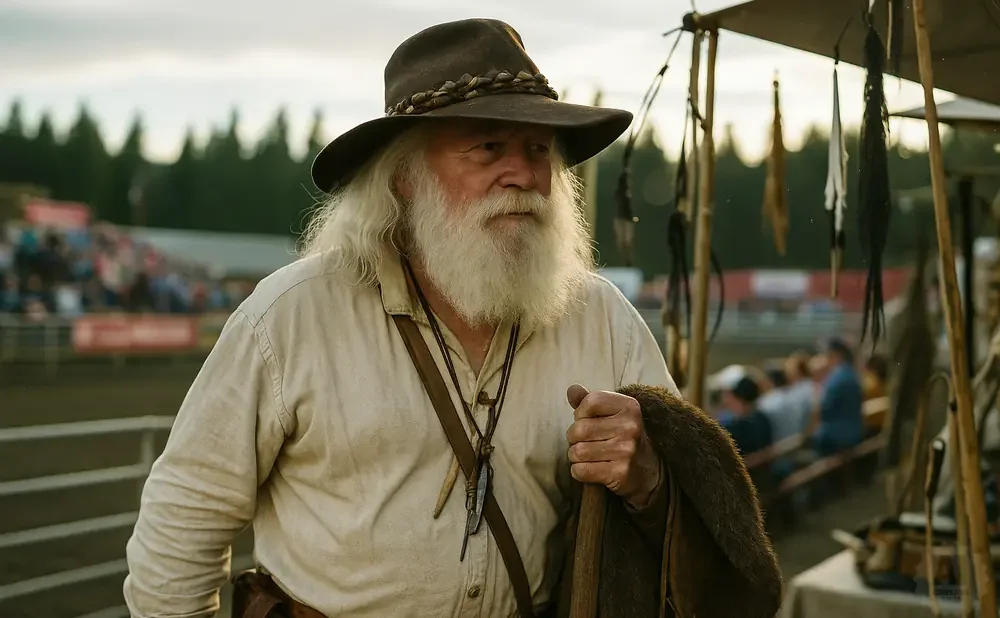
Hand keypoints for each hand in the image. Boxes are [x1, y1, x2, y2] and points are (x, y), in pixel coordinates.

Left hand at [565, 384, 661, 508]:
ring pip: (577, 452)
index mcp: (629, 407)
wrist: (646, 468)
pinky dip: (578, 471)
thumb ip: (588, 400)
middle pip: (579, 429)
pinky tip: (590, 468)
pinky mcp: (620, 473)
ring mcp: (627, 451)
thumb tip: (572, 389)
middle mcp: (631, 427)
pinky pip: (581, 471)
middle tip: (585, 441)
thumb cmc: (620, 435)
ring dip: (576, 456)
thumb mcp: (610, 412)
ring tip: (588, 455)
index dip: (580, 413)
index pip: (591, 402)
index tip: (586, 420)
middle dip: (574, 438)